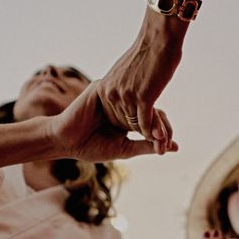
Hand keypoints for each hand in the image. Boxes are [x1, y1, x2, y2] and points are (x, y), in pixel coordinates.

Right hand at [47, 82, 177, 160]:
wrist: (65, 141)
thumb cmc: (92, 147)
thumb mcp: (125, 148)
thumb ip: (148, 146)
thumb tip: (173, 147)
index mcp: (130, 116)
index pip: (154, 117)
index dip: (164, 131)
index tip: (169, 145)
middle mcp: (124, 103)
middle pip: (151, 107)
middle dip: (160, 126)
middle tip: (164, 140)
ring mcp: (113, 95)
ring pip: (140, 101)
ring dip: (149, 119)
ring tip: (154, 135)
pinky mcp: (101, 89)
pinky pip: (123, 96)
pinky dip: (132, 109)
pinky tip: (139, 122)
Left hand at [97, 27, 182, 140]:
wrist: (158, 39)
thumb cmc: (149, 51)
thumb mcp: (129, 71)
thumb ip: (126, 84)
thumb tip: (129, 90)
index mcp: (107, 86)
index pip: (115, 115)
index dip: (130, 125)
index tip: (141, 133)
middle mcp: (112, 93)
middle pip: (125, 122)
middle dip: (142, 133)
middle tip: (156, 144)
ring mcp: (126, 96)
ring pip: (137, 125)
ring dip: (151, 136)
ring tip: (162, 145)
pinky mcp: (141, 98)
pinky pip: (145, 123)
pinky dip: (155, 133)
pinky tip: (163, 139)